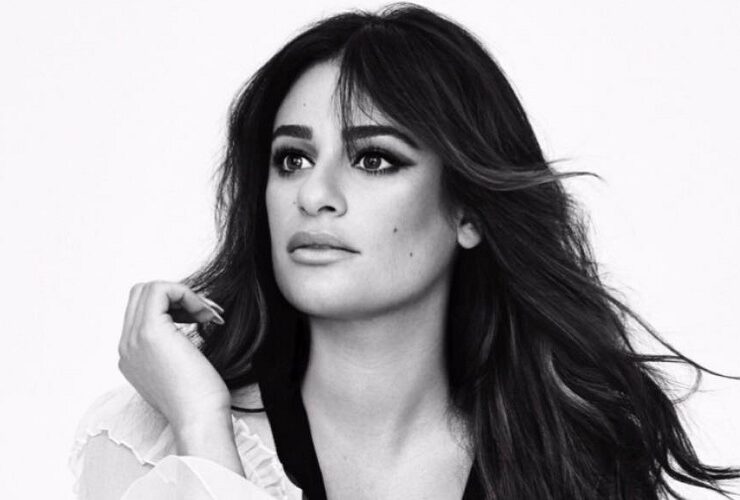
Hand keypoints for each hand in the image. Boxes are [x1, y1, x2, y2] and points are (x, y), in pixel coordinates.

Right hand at [117, 281, 228, 432]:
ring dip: (184, 294)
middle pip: (141, 294)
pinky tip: (206, 314)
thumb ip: (171, 347)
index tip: (201, 318)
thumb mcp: (180, 368)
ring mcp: (133, 339)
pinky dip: (187, 294)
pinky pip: (161, 290)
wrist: (199, 419)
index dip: (173, 306)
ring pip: (149, 288)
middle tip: (205, 313)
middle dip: (177, 295)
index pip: (141, 310)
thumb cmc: (200, 399)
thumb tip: (188, 320)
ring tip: (209, 315)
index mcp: (131, 355)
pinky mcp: (149, 332)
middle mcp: (126, 346)